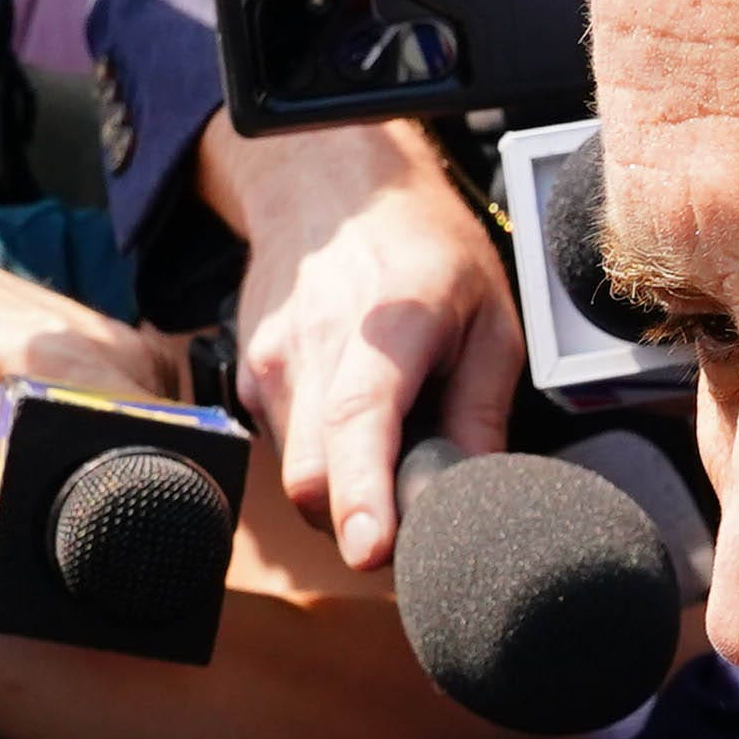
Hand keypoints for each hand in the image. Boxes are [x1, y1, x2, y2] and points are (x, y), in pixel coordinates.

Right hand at [226, 132, 521, 568]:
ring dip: (346, 492)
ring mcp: (270, 364)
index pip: (359, 420)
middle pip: (314, 476)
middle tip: (415, 521)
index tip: (369, 551)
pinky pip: (287, 452)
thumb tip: (474, 496)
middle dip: (361, 522)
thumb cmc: (423, 250)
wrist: (331, 187)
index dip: (362, 495)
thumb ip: (481, 412)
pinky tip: (358, 420)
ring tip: (393, 444)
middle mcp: (313, 346)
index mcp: (387, 325)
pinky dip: (326, 462)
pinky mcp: (250, 381)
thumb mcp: (488, 318)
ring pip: (299, 476)